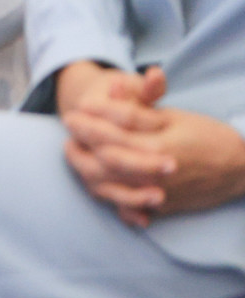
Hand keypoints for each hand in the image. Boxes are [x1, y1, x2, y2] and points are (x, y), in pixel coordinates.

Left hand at [61, 66, 244, 225]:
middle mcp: (156, 174)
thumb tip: (108, 89)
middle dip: (82, 142)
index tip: (74, 109)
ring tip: (73, 150)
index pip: (113, 132)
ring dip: (86, 167)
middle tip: (69, 125)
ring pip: (110, 186)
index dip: (90, 119)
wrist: (241, 169)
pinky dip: (106, 192)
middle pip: (105, 162)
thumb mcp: (174, 116)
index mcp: (160, 146)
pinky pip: (125, 205)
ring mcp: (158, 194)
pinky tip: (91, 178)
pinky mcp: (162, 208)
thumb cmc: (207, 137)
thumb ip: (139, 106)